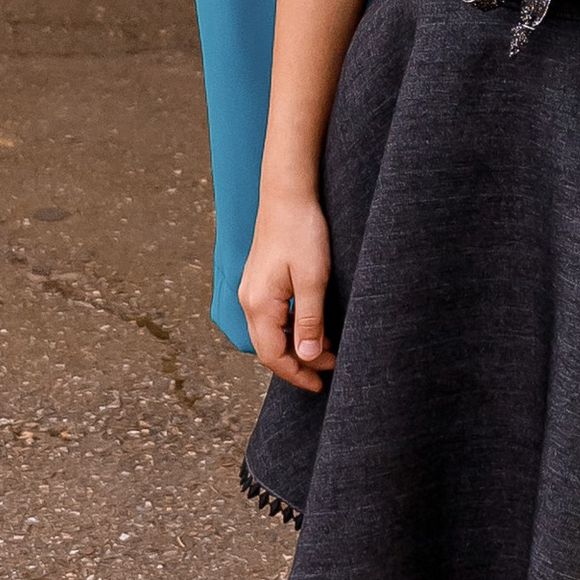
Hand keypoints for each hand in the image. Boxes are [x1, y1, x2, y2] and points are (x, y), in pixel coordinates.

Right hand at [240, 188, 334, 386]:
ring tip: (326, 350)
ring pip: (270, 333)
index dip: (296, 374)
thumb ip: (309, 321)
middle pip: (269, 348)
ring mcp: (252, 290)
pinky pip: (271, 317)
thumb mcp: (313, 280)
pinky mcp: (259, 281)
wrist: (287, 195)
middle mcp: (249, 300)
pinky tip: (311, 326)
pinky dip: (290, 329)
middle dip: (298, 364)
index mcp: (259, 304)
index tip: (320, 384)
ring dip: (295, 346)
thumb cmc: (302, 232)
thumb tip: (306, 358)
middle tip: (330, 368)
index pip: (273, 356)